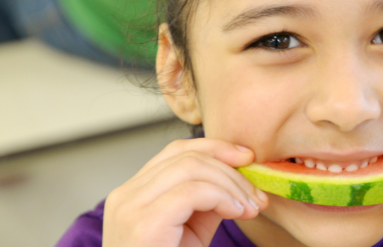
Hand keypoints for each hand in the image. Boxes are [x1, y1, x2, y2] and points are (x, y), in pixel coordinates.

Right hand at [103, 138, 268, 246]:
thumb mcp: (191, 233)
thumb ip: (207, 203)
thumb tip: (238, 180)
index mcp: (133, 194)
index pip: (176, 151)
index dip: (216, 148)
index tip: (248, 159)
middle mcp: (126, 196)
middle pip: (186, 155)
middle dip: (231, 170)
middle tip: (256, 195)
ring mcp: (130, 207)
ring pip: (191, 168)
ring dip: (231, 185)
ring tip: (250, 208)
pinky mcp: (143, 223)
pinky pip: (191, 192)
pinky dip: (222, 197)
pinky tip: (237, 213)